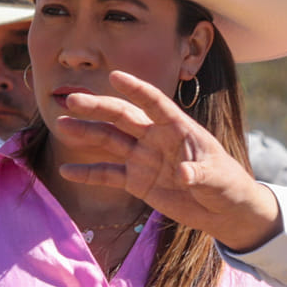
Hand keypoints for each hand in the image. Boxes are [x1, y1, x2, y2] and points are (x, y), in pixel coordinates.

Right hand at [54, 71, 282, 251]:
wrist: (223, 210)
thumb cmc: (226, 184)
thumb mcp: (216, 179)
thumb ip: (199, 174)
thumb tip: (184, 173)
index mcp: (178, 127)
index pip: (154, 103)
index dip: (136, 89)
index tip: (115, 76)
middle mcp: (156, 138)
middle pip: (123, 117)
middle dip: (98, 107)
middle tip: (71, 99)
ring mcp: (144, 158)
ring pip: (110, 140)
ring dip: (86, 132)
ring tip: (60, 123)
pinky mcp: (137, 181)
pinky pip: (109, 174)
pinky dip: (89, 173)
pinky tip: (66, 171)